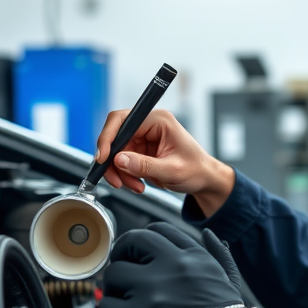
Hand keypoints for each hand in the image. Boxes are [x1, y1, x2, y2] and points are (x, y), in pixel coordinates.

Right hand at [94, 109, 233, 216]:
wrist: (204, 179)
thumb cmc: (196, 170)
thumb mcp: (172, 171)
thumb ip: (144, 165)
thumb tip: (119, 160)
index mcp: (158, 120)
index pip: (122, 120)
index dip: (108, 138)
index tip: (102, 158)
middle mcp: (148, 124)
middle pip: (115, 137)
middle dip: (113, 162)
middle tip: (118, 182)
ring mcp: (143, 137)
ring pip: (116, 152)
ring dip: (120, 172)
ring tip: (136, 186)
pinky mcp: (140, 150)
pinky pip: (122, 161)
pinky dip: (125, 175)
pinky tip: (138, 184)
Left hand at [98, 223, 286, 307]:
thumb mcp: (231, 288)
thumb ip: (218, 258)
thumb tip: (209, 235)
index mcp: (196, 260)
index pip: (158, 232)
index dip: (142, 244)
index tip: (137, 256)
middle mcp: (172, 270)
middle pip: (130, 244)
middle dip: (122, 258)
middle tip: (122, 277)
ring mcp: (150, 295)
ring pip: (113, 276)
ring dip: (114, 291)